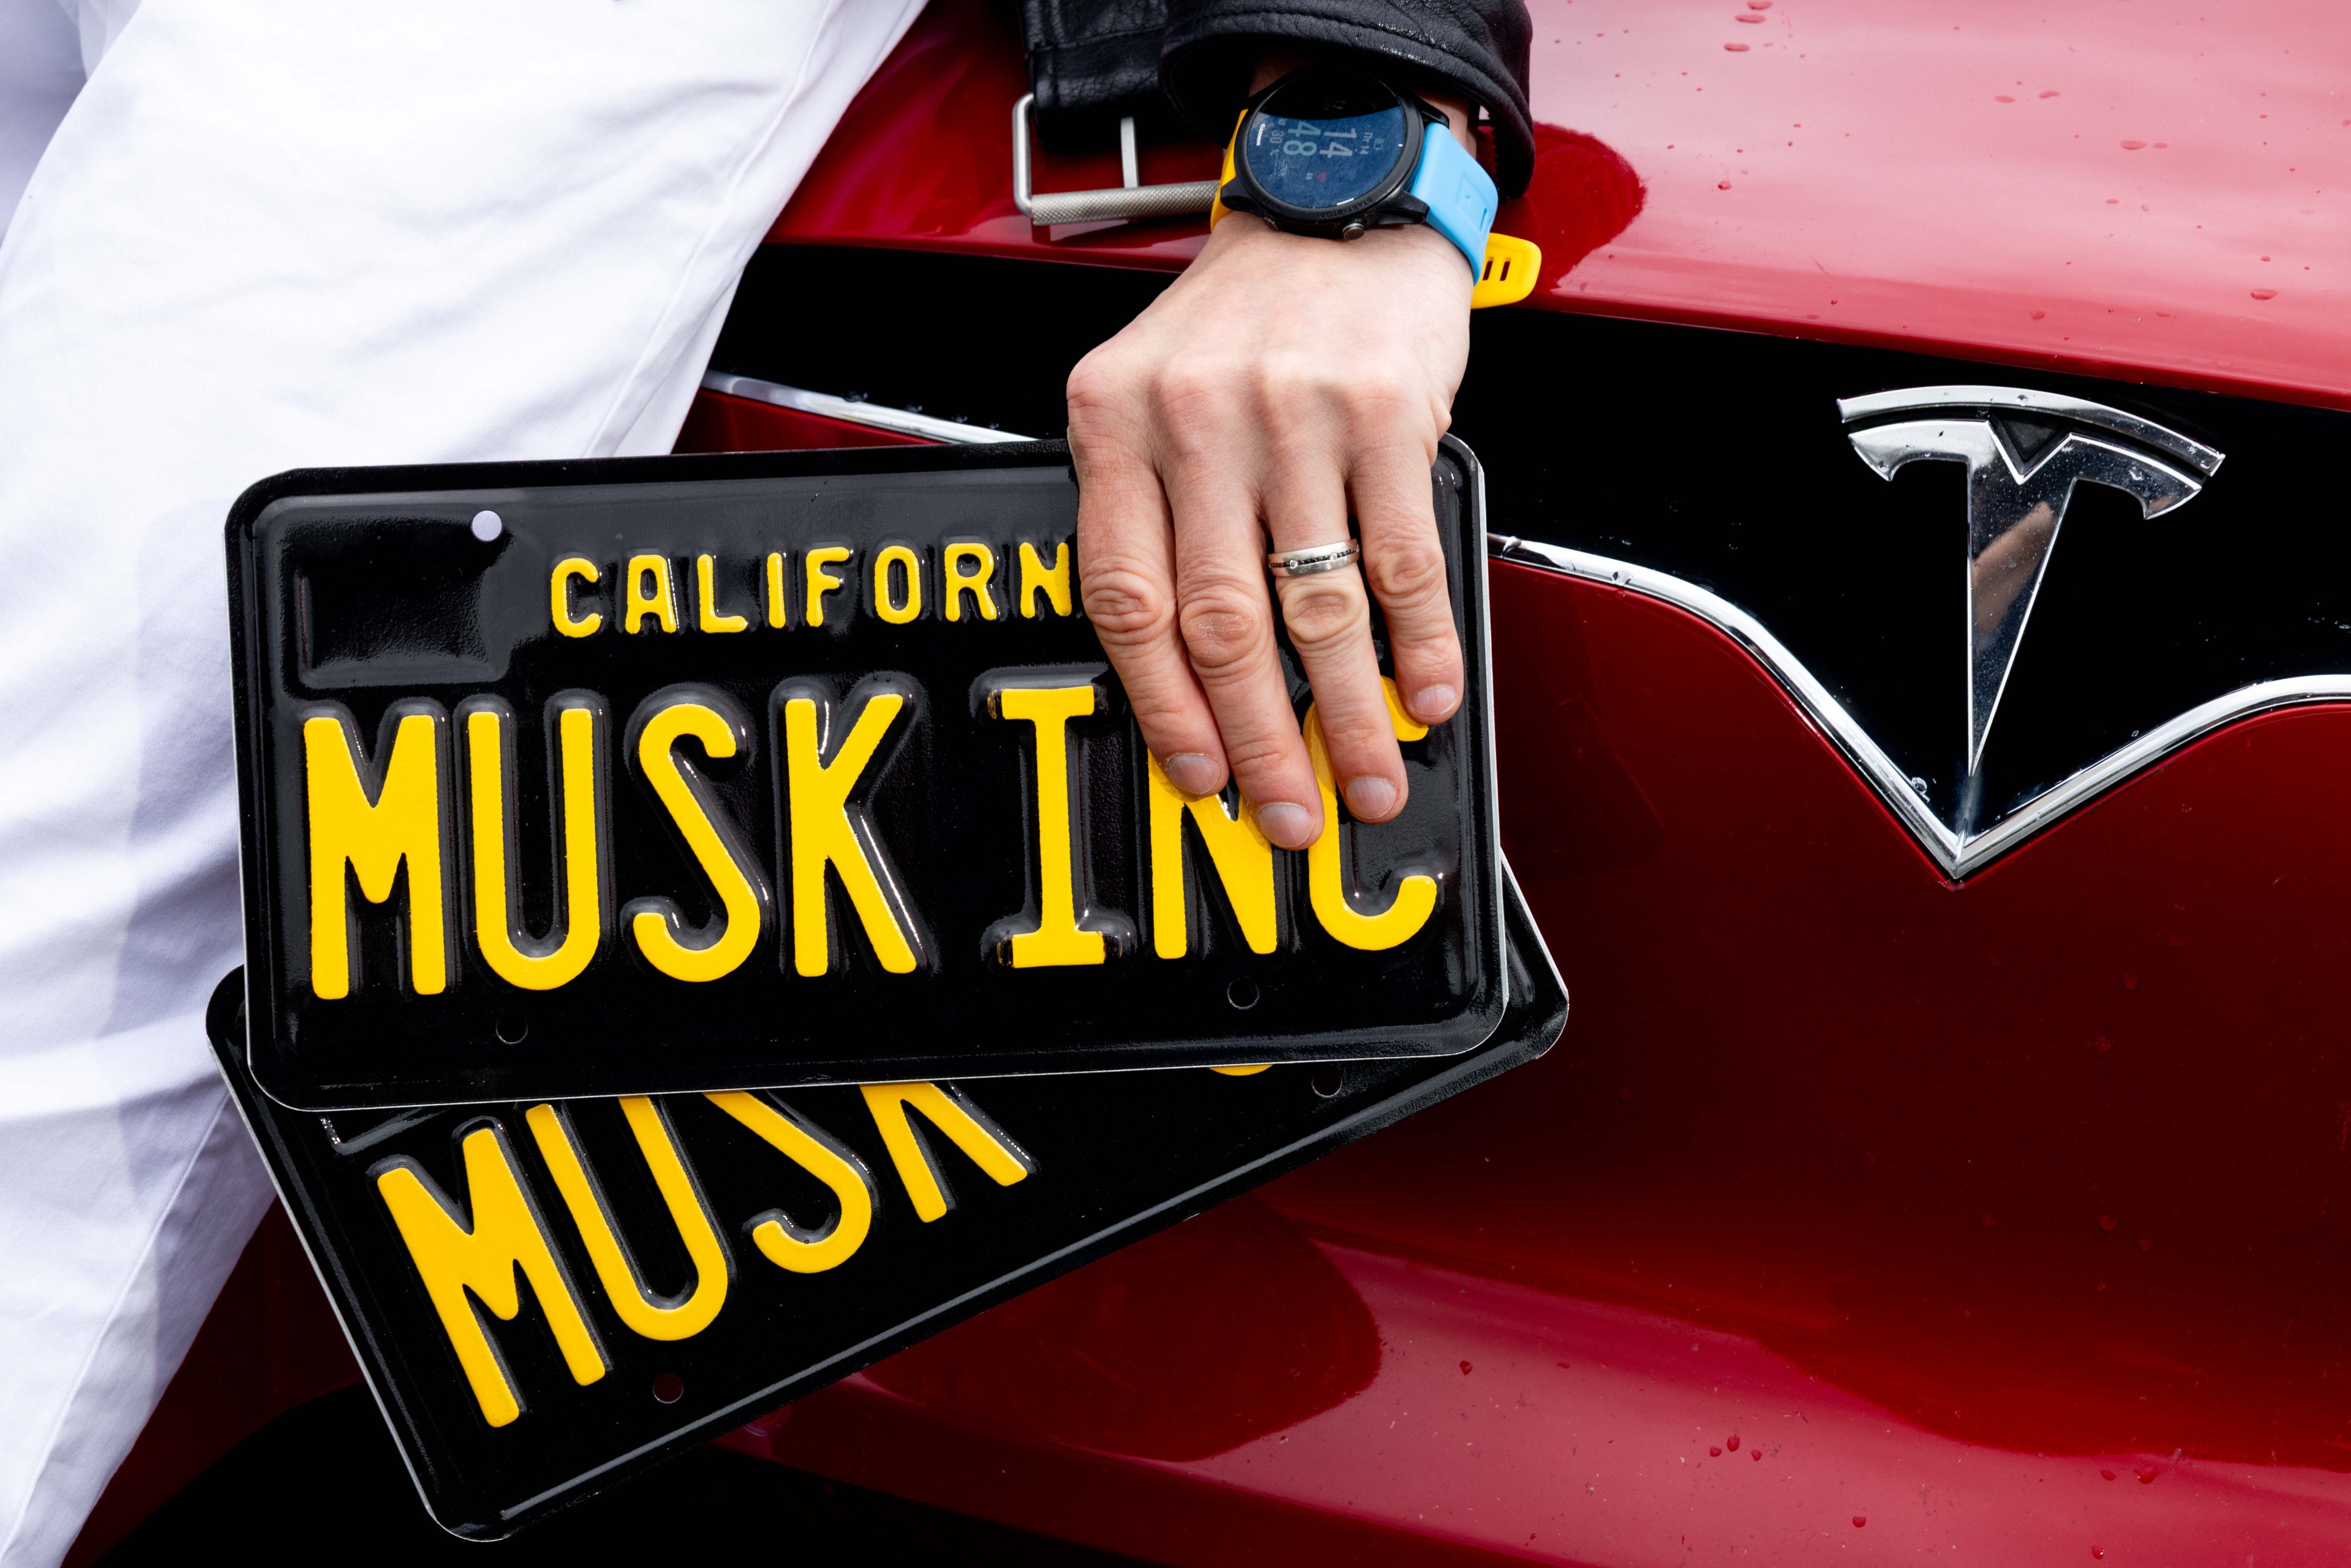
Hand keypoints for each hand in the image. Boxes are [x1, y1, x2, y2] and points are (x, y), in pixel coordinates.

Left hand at [1065, 124, 1473, 850]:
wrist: (1335, 199)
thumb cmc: (1240, 319)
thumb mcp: (1150, 391)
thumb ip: (1151, 510)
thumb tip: (1192, 677)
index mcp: (1114, 421)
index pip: (1126, 600)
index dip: (1166, 709)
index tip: (1199, 779)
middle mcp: (1194, 417)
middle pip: (1222, 623)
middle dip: (1260, 740)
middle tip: (1286, 816)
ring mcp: (1291, 414)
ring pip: (1318, 604)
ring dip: (1350, 713)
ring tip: (1367, 779)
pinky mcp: (1383, 412)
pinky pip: (1401, 557)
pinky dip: (1419, 640)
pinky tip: (1426, 695)